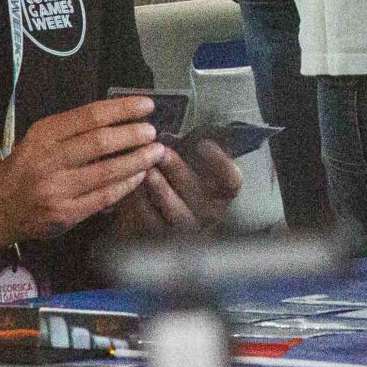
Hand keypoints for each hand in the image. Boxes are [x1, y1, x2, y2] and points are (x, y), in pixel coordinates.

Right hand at [0, 97, 166, 243]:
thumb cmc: (26, 166)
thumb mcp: (40, 138)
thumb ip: (73, 129)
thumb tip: (120, 117)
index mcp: (44, 134)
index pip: (90, 116)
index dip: (123, 109)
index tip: (147, 105)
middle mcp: (49, 159)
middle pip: (100, 142)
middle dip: (133, 135)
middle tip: (153, 132)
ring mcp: (57, 189)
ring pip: (106, 172)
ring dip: (136, 160)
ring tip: (155, 152)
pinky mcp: (65, 214)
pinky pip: (104, 197)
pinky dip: (126, 185)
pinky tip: (140, 176)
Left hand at [120, 139, 244, 232]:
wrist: (160, 203)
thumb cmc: (180, 173)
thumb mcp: (192, 158)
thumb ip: (193, 145)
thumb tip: (184, 131)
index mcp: (223, 192)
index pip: (231, 181)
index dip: (220, 164)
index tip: (203, 144)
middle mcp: (210, 213)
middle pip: (200, 195)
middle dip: (179, 171)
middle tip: (163, 152)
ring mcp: (187, 227)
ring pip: (177, 212)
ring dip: (162, 190)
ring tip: (148, 171)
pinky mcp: (162, 235)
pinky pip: (153, 222)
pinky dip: (143, 203)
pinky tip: (135, 184)